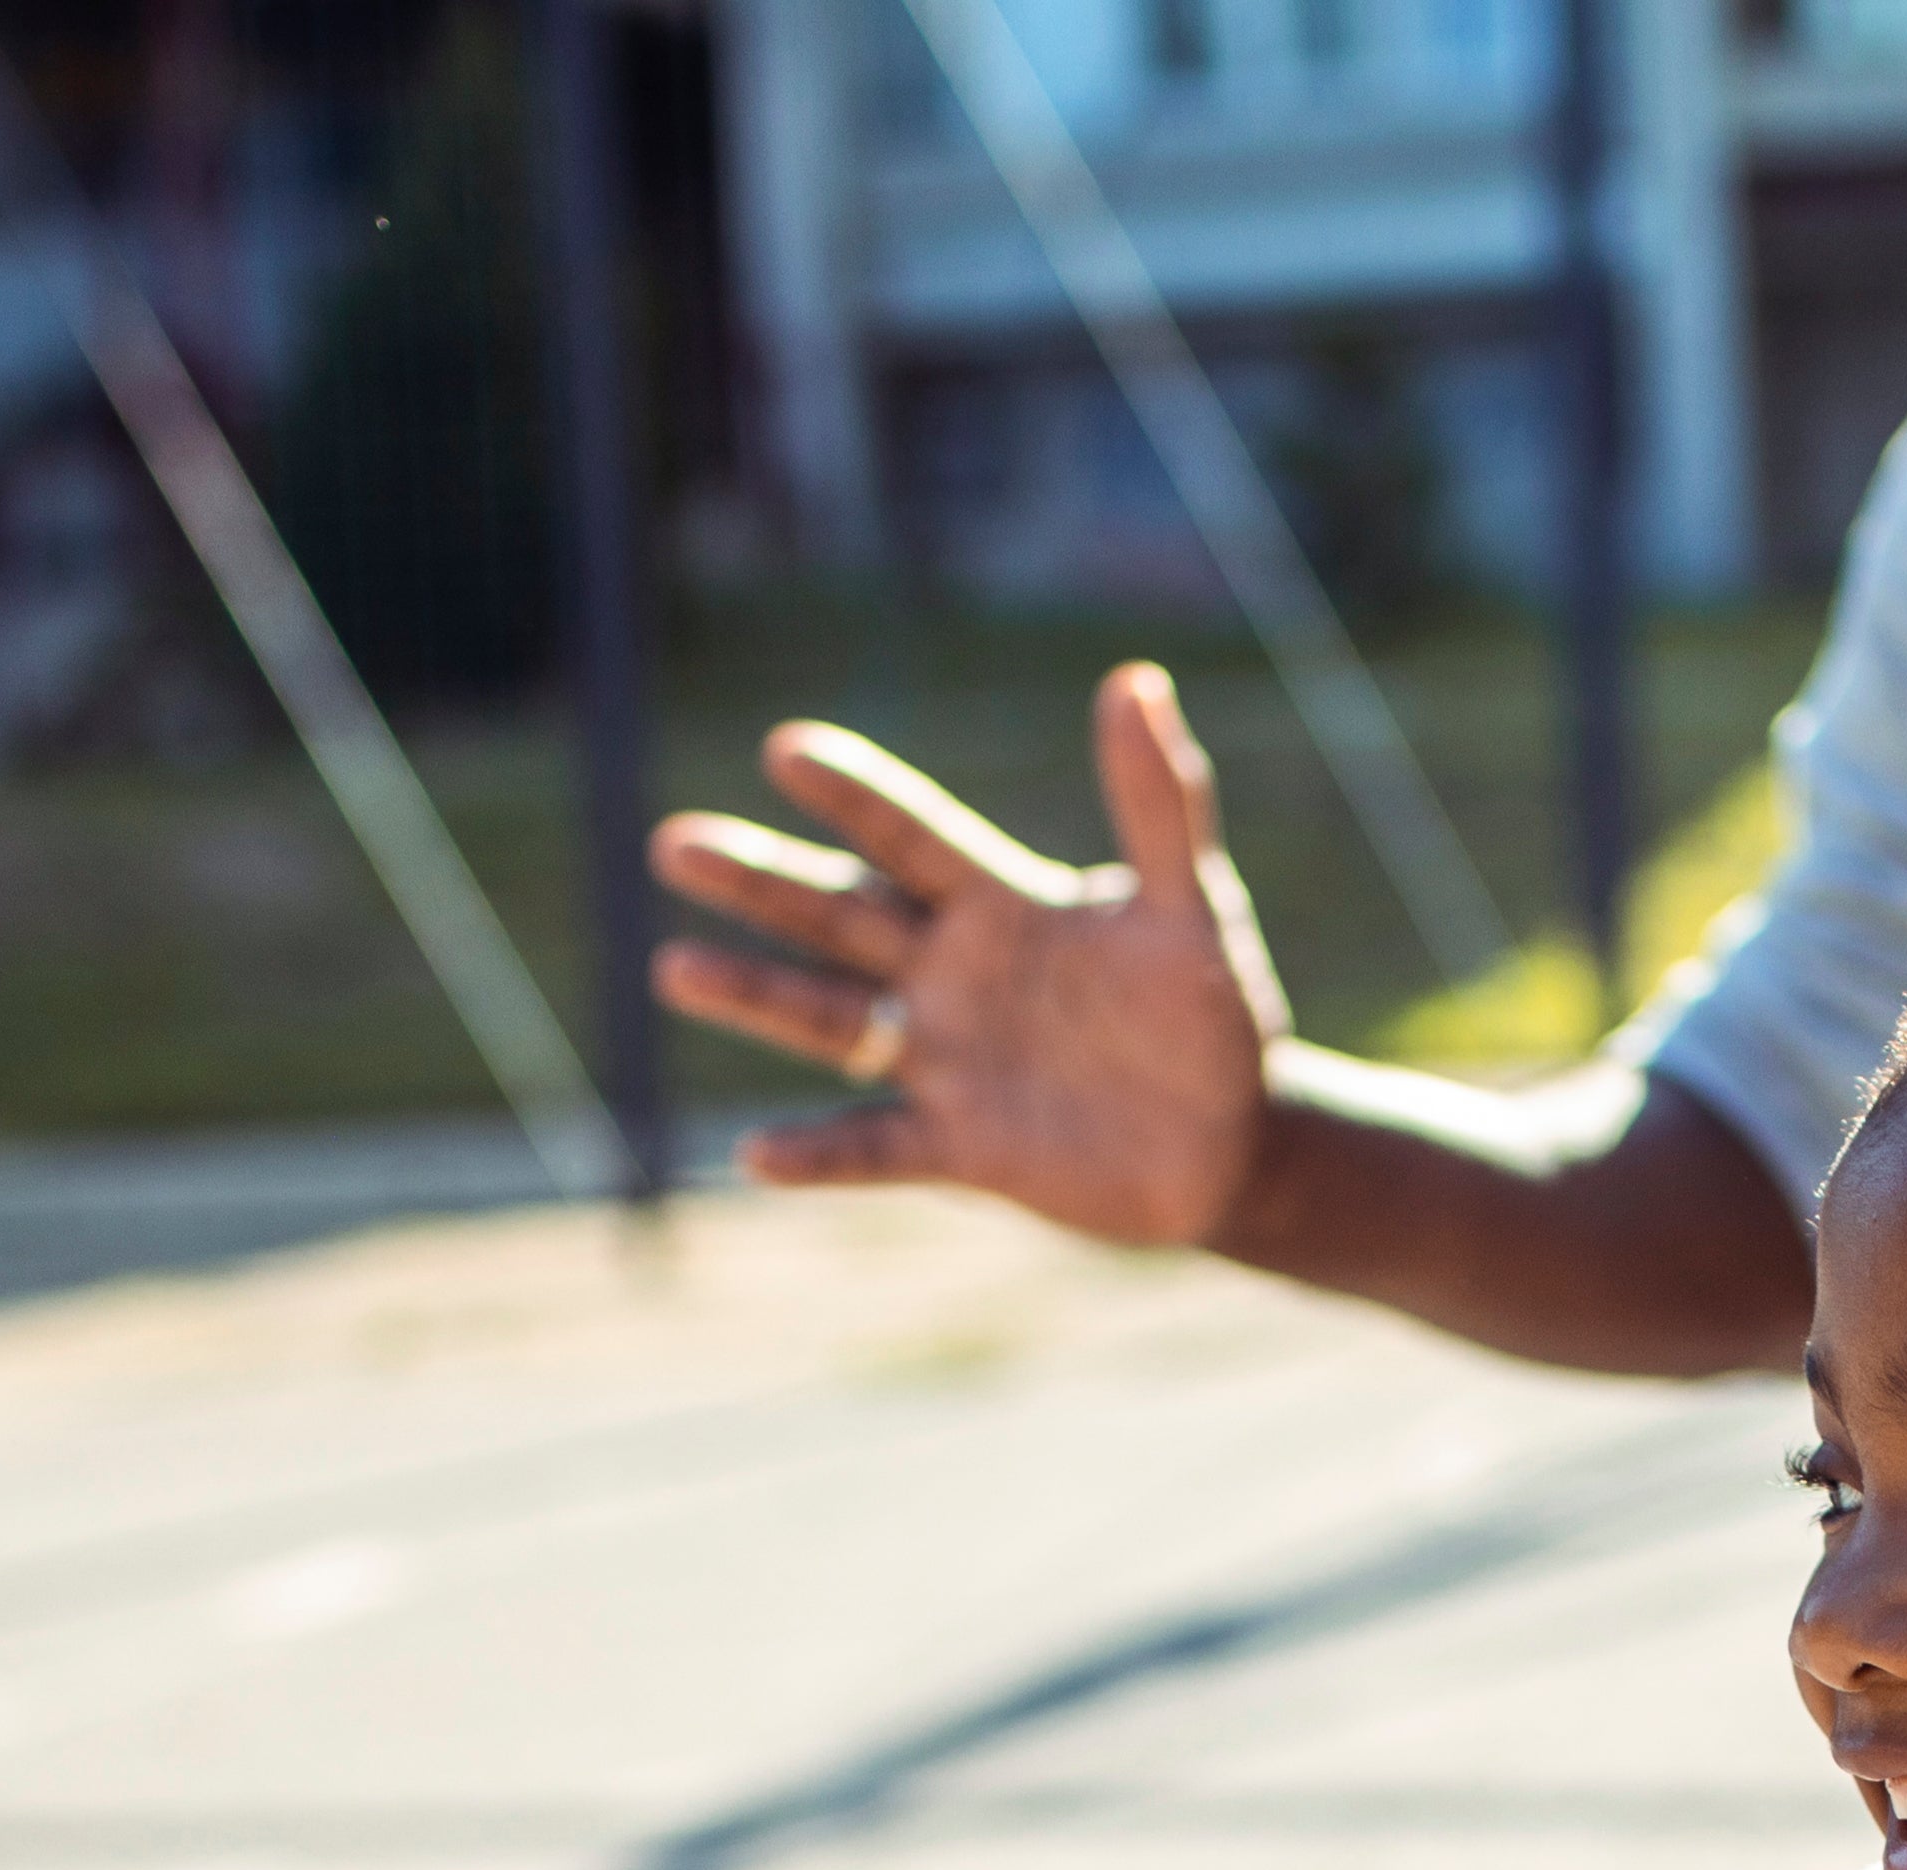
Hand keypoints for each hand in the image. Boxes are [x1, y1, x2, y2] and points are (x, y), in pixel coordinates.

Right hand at [649, 662, 1287, 1245]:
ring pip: (833, 1024)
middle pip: (842, 919)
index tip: (787, 748)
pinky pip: (877, 1148)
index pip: (915, 841)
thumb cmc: (1211, 1015)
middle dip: (764, 883)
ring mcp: (949, 1062)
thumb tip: (1138, 679)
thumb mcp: (1195, 910)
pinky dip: (821, 1152)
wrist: (1231, 1141)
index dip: (857, 798)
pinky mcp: (963, 1146)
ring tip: (675, 968)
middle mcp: (954, 976)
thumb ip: (1163, 805)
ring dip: (757, 996)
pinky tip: (757, 1153)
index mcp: (1003, 907)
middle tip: (677, 844)